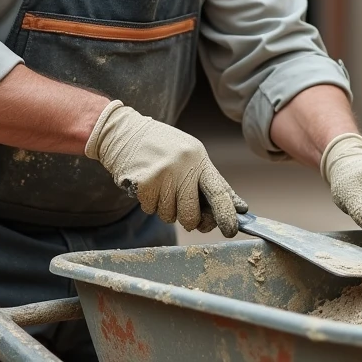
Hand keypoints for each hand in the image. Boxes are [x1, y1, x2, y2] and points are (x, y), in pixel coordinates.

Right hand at [85, 100, 247, 236]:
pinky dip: (149, 203)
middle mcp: (183, 165)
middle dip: (188, 220)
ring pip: (169, 216)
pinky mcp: (143, 182)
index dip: (226, 214)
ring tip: (160, 186)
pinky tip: (147, 184)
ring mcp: (163, 174)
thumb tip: (237, 207)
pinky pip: (151, 210)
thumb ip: (210, 181)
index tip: (230, 230)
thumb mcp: (190, 155)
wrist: (123, 132)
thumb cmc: (161, 146)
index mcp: (199, 158)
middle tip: (181, 206)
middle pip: (191, 214)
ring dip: (165, 208)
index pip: (219, 191)